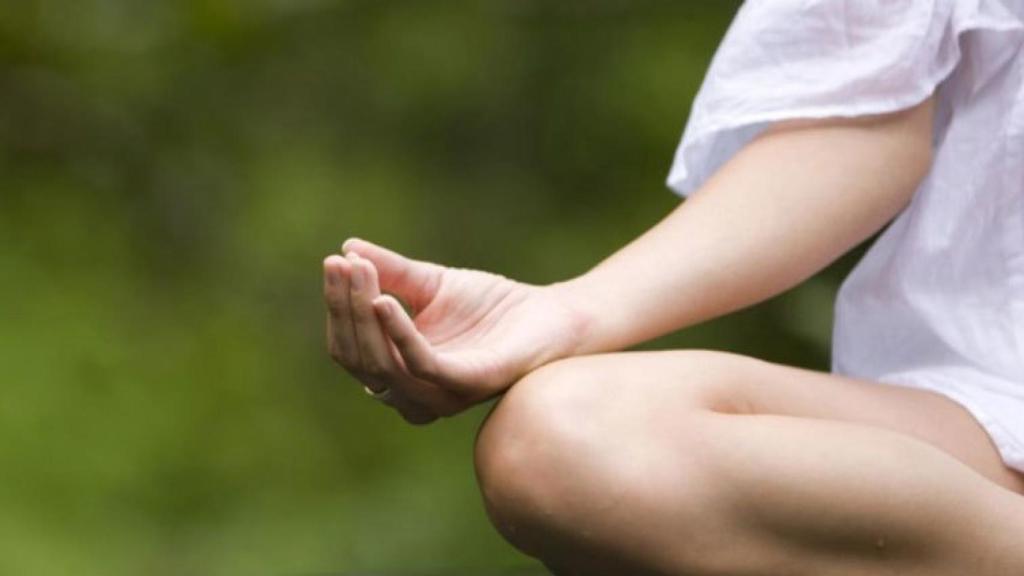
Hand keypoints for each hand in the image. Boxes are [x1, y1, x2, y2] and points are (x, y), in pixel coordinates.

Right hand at [323, 238, 587, 423]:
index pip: (349, 348)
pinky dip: (398, 334)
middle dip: (344, 308)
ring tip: (360, 273)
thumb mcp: (431, 284)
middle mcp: (413, 392)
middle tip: (342, 265)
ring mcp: (440, 395)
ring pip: (382, 366)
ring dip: (363, 317)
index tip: (334, 262)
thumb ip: (391, 272)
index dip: (338, 307)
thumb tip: (346, 248)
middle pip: (358, 359)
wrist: (551, 316)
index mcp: (398, 372)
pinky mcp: (468, 385)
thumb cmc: (492, 306)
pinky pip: (421, 367)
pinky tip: (385, 302)